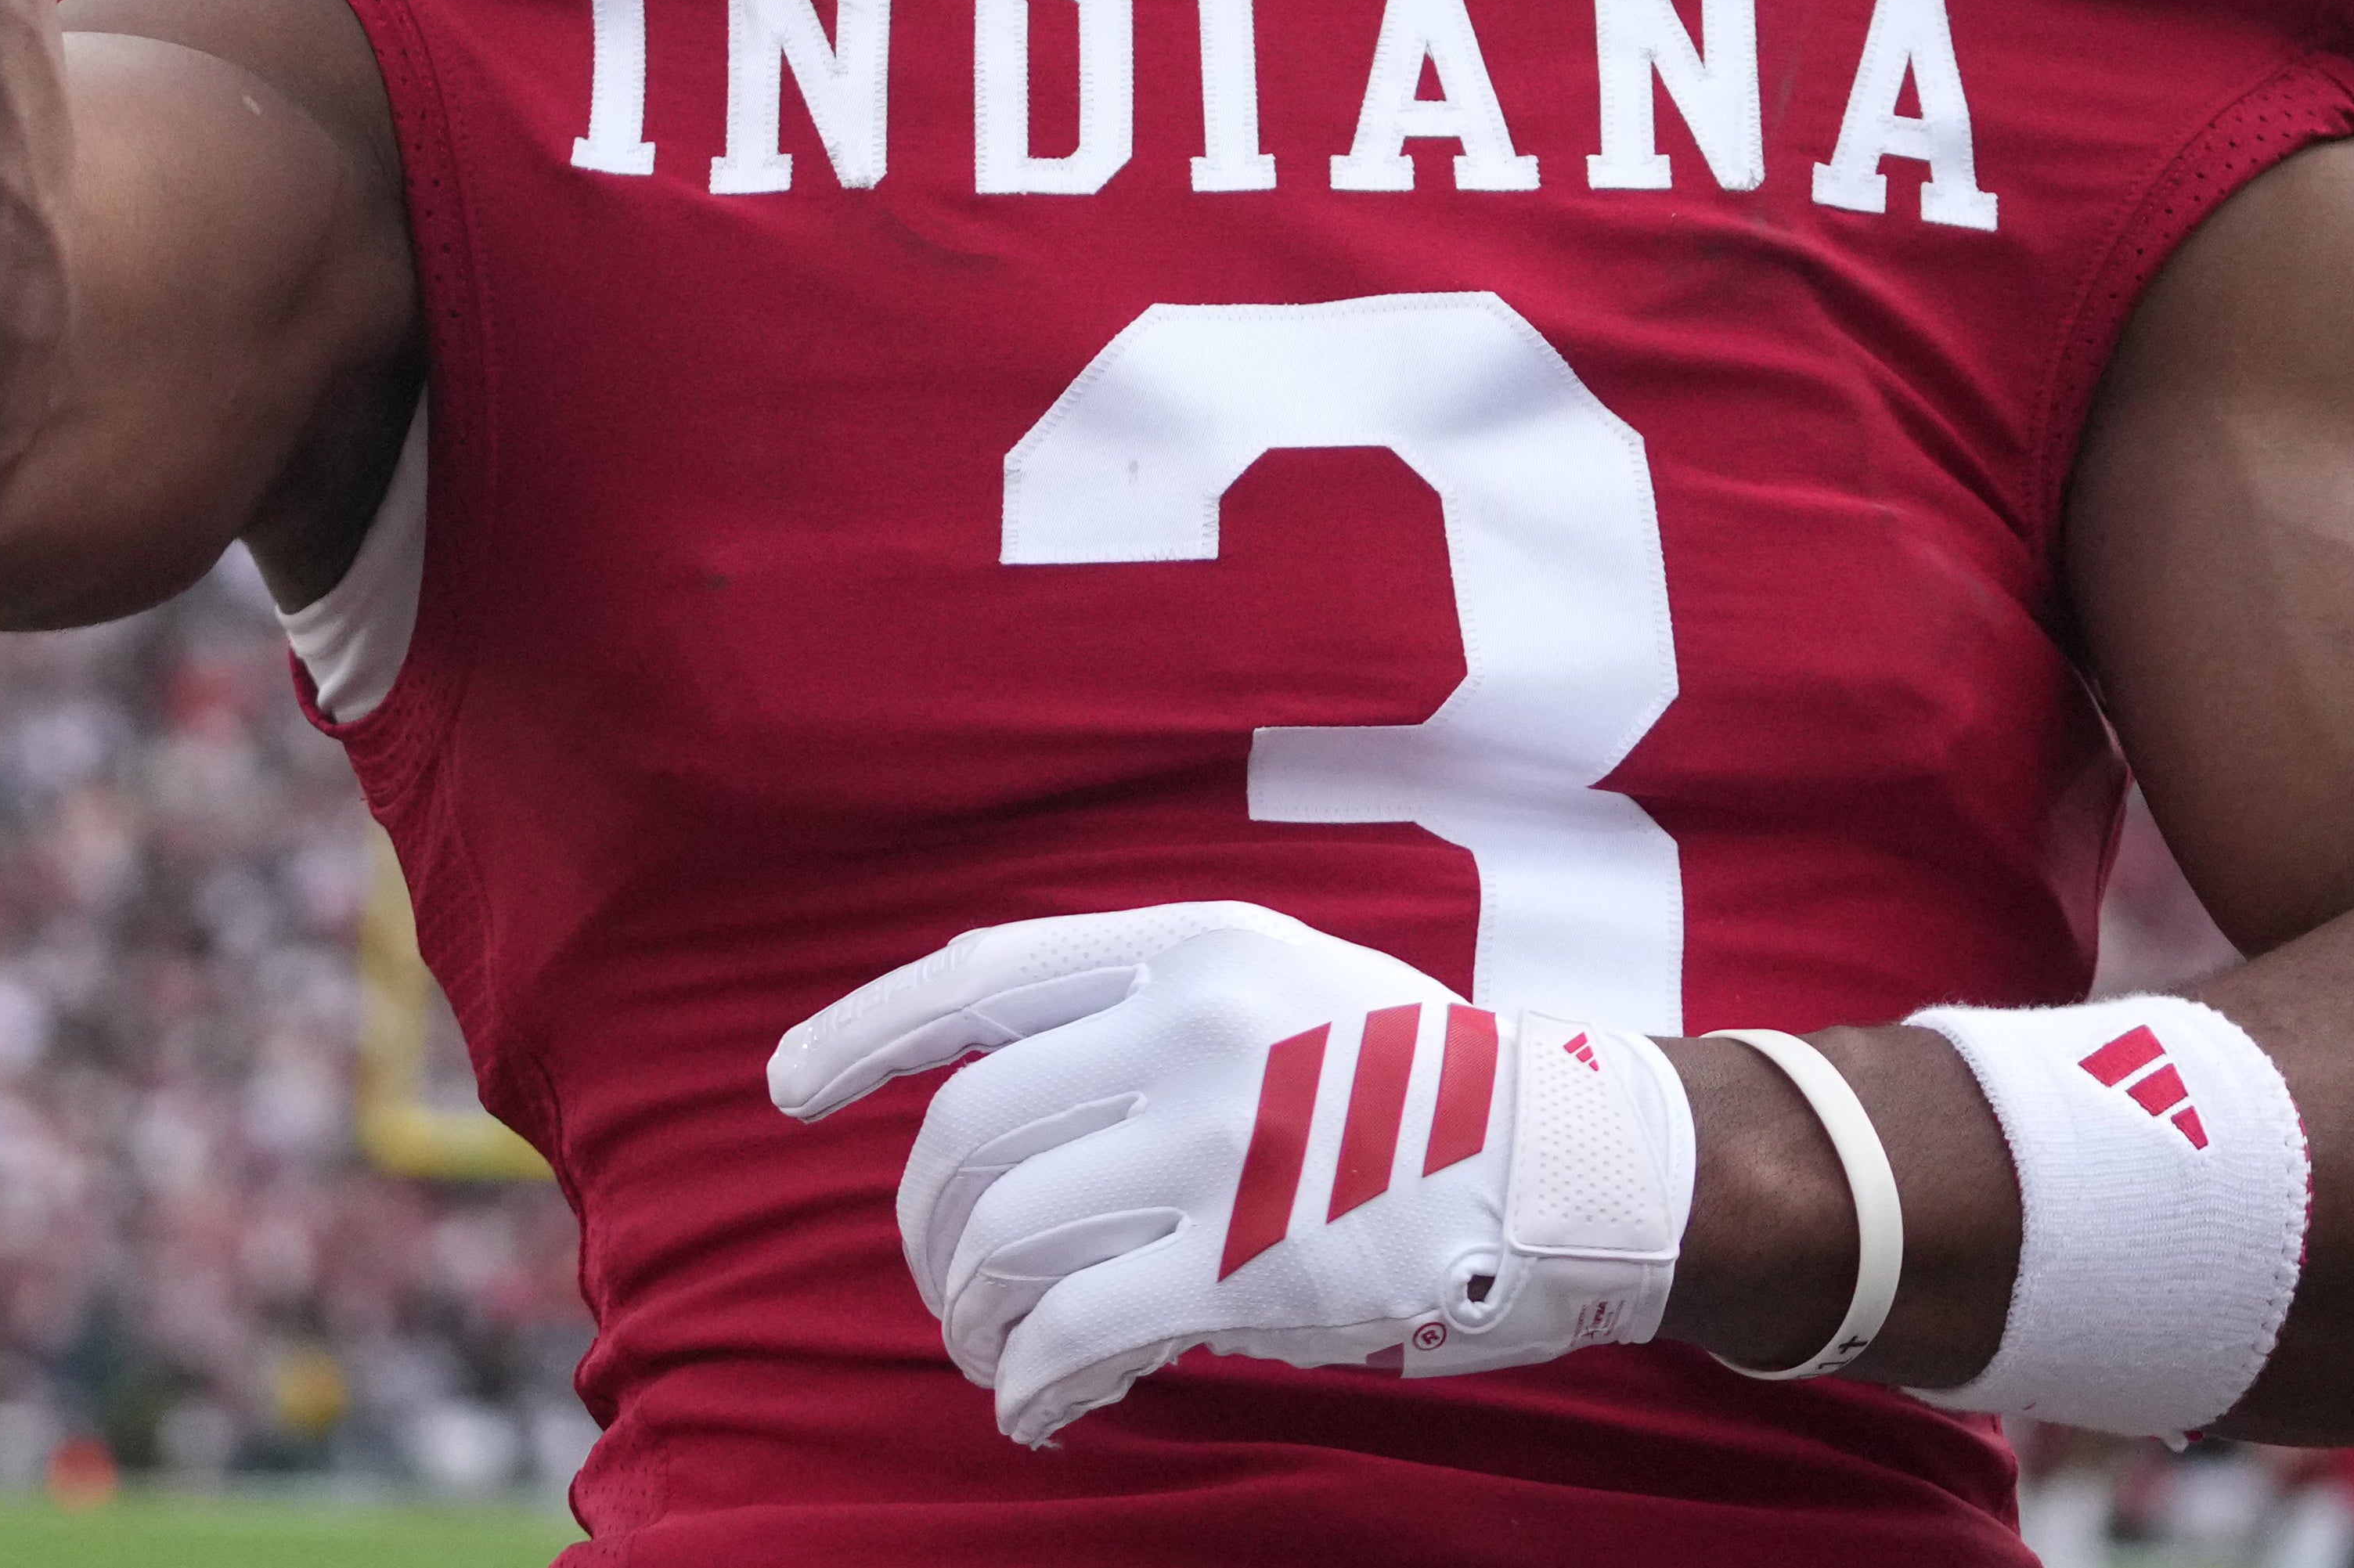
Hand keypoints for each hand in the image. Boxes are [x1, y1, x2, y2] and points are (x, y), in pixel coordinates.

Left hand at [770, 903, 1691, 1447]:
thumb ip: (1143, 1011)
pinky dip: (1029, 1386)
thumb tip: (982, 1103)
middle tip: (949, 1284)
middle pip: (967, 1132)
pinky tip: (1039, 1406)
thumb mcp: (1277, 982)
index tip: (789, 1088)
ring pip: (1002, 1243)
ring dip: (972, 1319)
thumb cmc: (1402, 1083)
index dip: (864, 1033)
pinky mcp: (1252, 1270)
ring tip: (997, 1351)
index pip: (979, 975)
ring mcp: (1223, 1148)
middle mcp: (1196, 1031)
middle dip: (925, 1228)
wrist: (1563, 1164)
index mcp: (1194, 947)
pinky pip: (1074, 1335)